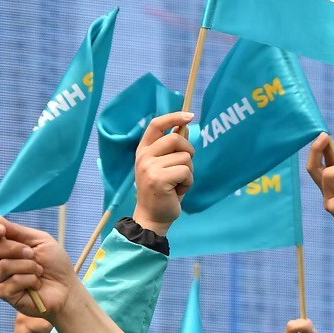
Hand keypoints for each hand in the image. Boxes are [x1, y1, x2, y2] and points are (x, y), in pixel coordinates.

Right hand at [0, 219, 79, 317]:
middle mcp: (2, 262)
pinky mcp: (6, 293)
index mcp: (8, 248)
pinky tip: (37, 284)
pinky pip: (12, 281)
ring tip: (40, 272)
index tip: (1, 230)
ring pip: (5, 265)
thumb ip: (19, 231)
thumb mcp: (41, 242)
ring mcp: (2, 279)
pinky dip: (30, 280)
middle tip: (32, 255)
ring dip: (29, 266)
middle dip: (16, 249)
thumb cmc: (56, 265)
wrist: (67, 288)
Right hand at [134, 112, 195, 232]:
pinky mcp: (158, 178)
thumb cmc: (164, 191)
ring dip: (189, 172)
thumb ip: (173, 148)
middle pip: (176, 139)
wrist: (153, 216)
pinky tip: (178, 191)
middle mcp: (144, 156)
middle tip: (185, 169)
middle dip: (189, 152)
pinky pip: (186, 172)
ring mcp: (148, 166)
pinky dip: (189, 183)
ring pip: (185, 157)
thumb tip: (185, 126)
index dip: (173, 117)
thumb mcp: (167, 166)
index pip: (156, 125)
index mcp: (144, 150)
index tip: (190, 116)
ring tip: (178, 184)